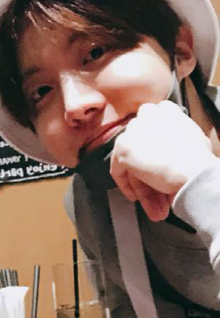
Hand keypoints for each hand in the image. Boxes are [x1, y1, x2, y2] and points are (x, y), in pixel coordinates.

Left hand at [110, 100, 214, 221]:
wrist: (192, 169)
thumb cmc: (198, 159)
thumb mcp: (192, 140)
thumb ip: (177, 137)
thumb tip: (171, 150)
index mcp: (166, 110)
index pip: (153, 126)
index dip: (155, 148)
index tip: (160, 165)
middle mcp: (148, 114)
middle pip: (142, 147)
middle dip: (150, 172)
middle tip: (160, 191)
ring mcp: (133, 130)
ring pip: (133, 162)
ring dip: (145, 187)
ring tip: (156, 207)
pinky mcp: (123, 147)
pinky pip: (119, 170)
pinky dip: (127, 186)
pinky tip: (136, 198)